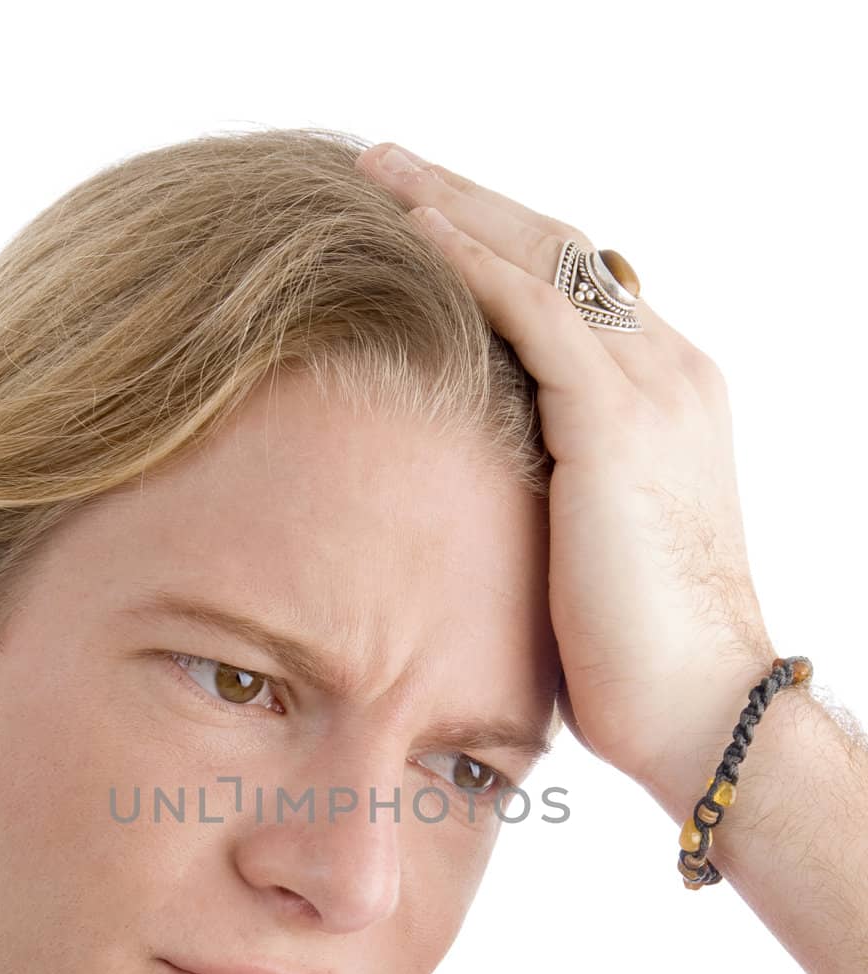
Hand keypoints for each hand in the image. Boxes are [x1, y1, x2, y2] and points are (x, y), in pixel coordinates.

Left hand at [354, 141, 777, 794]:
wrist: (699, 706)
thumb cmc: (636, 657)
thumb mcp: (588, 550)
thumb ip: (551, 492)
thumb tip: (478, 492)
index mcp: (666, 398)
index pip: (577, 291)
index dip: (500, 244)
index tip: (427, 219)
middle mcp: (669, 371)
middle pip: (561, 250)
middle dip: (469, 198)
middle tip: (385, 164)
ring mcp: (651, 387)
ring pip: (544, 258)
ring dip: (456, 206)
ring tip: (378, 170)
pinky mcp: (615, 420)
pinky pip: (532, 310)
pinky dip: (469, 261)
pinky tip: (410, 229)